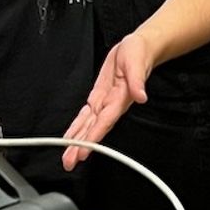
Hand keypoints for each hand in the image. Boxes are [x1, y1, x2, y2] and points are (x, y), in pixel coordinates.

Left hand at [62, 34, 155, 163]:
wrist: (138, 48)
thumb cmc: (139, 54)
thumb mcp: (137, 63)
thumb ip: (138, 81)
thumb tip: (141, 97)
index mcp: (120, 98)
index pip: (105, 121)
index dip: (93, 137)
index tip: (83, 151)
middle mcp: (111, 105)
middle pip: (94, 129)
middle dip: (81, 146)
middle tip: (70, 162)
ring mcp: (105, 102)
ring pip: (89, 125)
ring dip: (77, 141)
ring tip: (67, 156)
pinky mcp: (99, 96)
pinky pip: (87, 115)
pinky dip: (78, 126)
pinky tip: (71, 137)